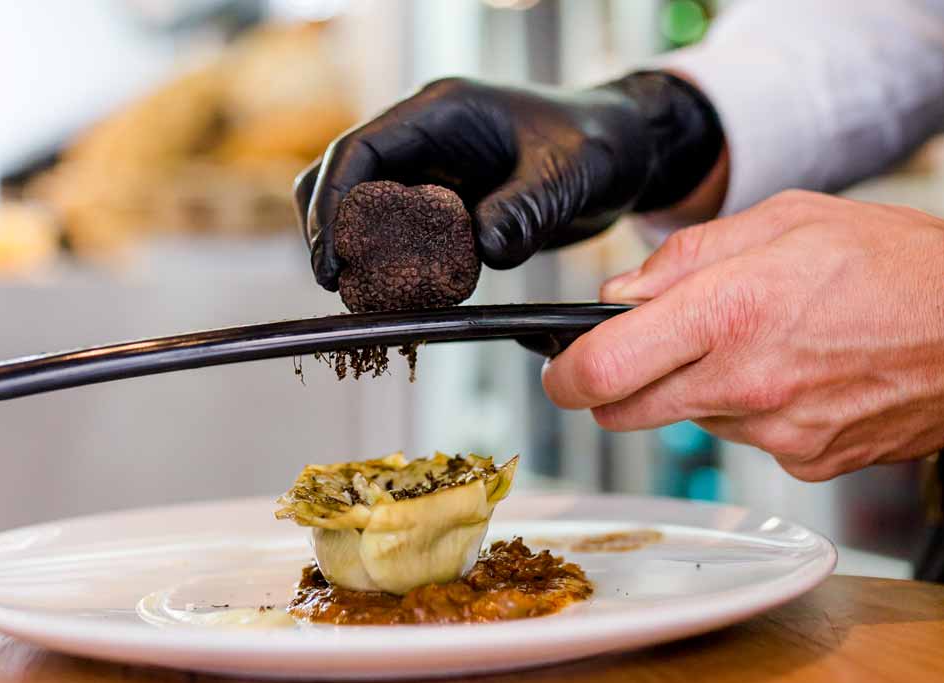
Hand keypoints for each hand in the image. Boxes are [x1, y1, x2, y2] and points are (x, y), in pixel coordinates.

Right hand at [295, 71, 722, 289]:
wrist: (625, 153)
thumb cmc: (601, 143)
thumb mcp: (571, 172)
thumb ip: (527, 206)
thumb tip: (483, 248)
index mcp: (443, 112)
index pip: (361, 149)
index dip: (335, 203)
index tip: (334, 257)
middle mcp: (426, 137)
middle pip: (343, 175)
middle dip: (331, 229)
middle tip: (340, 285)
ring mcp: (431, 170)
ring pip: (361, 204)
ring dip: (354, 248)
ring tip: (363, 296)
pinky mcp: (443, 205)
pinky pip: (396, 232)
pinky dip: (388, 263)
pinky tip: (399, 294)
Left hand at [542, 190, 943, 479]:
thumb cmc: (898, 265)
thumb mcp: (786, 220)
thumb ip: (687, 257)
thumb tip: (621, 292)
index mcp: (729, 312)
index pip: (603, 366)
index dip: (564, 374)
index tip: (559, 369)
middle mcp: (745, 383)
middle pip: (625, 412)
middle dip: (613, 387)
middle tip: (636, 354)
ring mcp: (777, 432)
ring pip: (689, 419)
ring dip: (694, 389)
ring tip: (755, 343)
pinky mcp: (806, 462)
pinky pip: (746, 438)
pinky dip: (749, 410)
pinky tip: (793, 374)